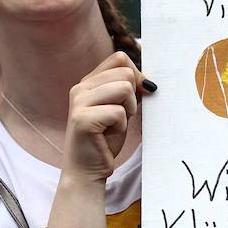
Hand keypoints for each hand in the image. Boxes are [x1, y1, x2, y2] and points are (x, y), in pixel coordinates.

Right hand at [63, 52, 148, 179]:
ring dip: (128, 110)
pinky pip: (118, 112)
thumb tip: (148, 80)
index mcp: (88, 82)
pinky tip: (108, 134)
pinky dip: (121, 126)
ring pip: (124, 88)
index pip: (119, 58)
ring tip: (115, 124)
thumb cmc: (105, 139)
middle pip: (126, 72)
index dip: (136, 75)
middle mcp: (80, 87)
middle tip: (121, 116)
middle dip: (133, 97)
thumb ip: (129, 89)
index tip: (136, 95)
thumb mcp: (120, 108)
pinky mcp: (82, 118)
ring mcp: (78, 102)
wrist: (87, 169)